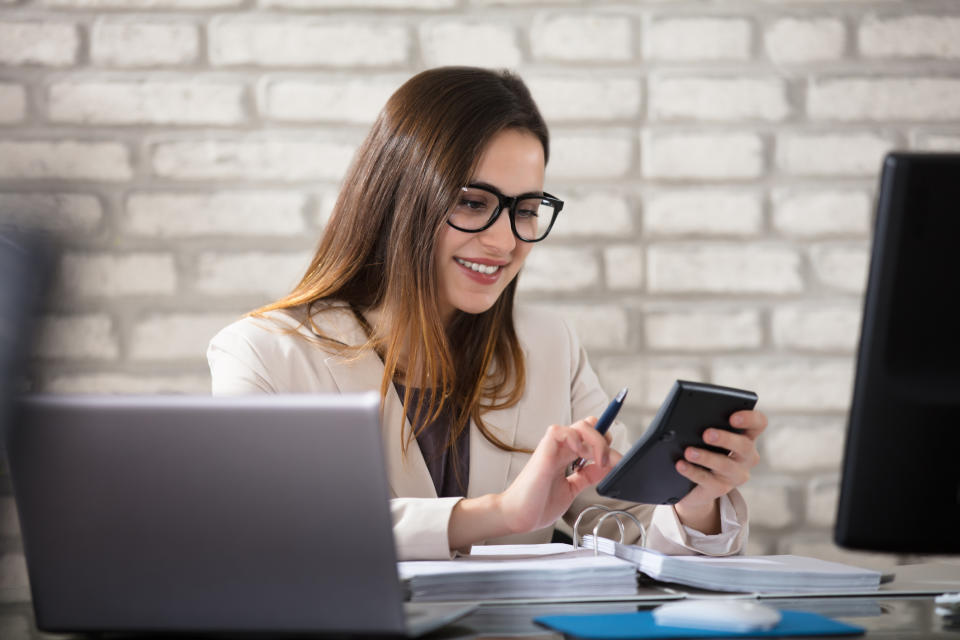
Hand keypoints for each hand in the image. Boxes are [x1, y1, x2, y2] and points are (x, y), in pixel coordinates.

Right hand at [448, 416, 618, 549]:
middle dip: (605, 440)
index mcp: (566, 456)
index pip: (589, 435)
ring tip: (599, 460)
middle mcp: (561, 449)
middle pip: (590, 426)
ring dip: (596, 440)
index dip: (605, 441)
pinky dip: (575, 438)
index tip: (615, 460)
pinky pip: (560, 432)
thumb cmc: (538, 505)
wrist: (517, 516)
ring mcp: (552, 448)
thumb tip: (607, 467)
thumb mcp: (572, 489)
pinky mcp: (544, 452)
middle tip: (609, 462)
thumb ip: (587, 476)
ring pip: (580, 426)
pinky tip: (580, 454)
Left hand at [674, 409, 766, 532]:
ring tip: (689, 452)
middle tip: (707, 434)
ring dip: (706, 457)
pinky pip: (707, 480)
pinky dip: (692, 471)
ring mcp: (735, 475)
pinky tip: (681, 465)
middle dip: (726, 439)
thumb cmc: (702, 449)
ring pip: (725, 465)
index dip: (750, 419)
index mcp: (746, 437)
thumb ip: (705, 424)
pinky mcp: (719, 488)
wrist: (693, 484)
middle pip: (744, 446)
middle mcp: (746, 457)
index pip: (758, 424)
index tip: (733, 417)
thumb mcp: (707, 436)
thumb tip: (689, 417)